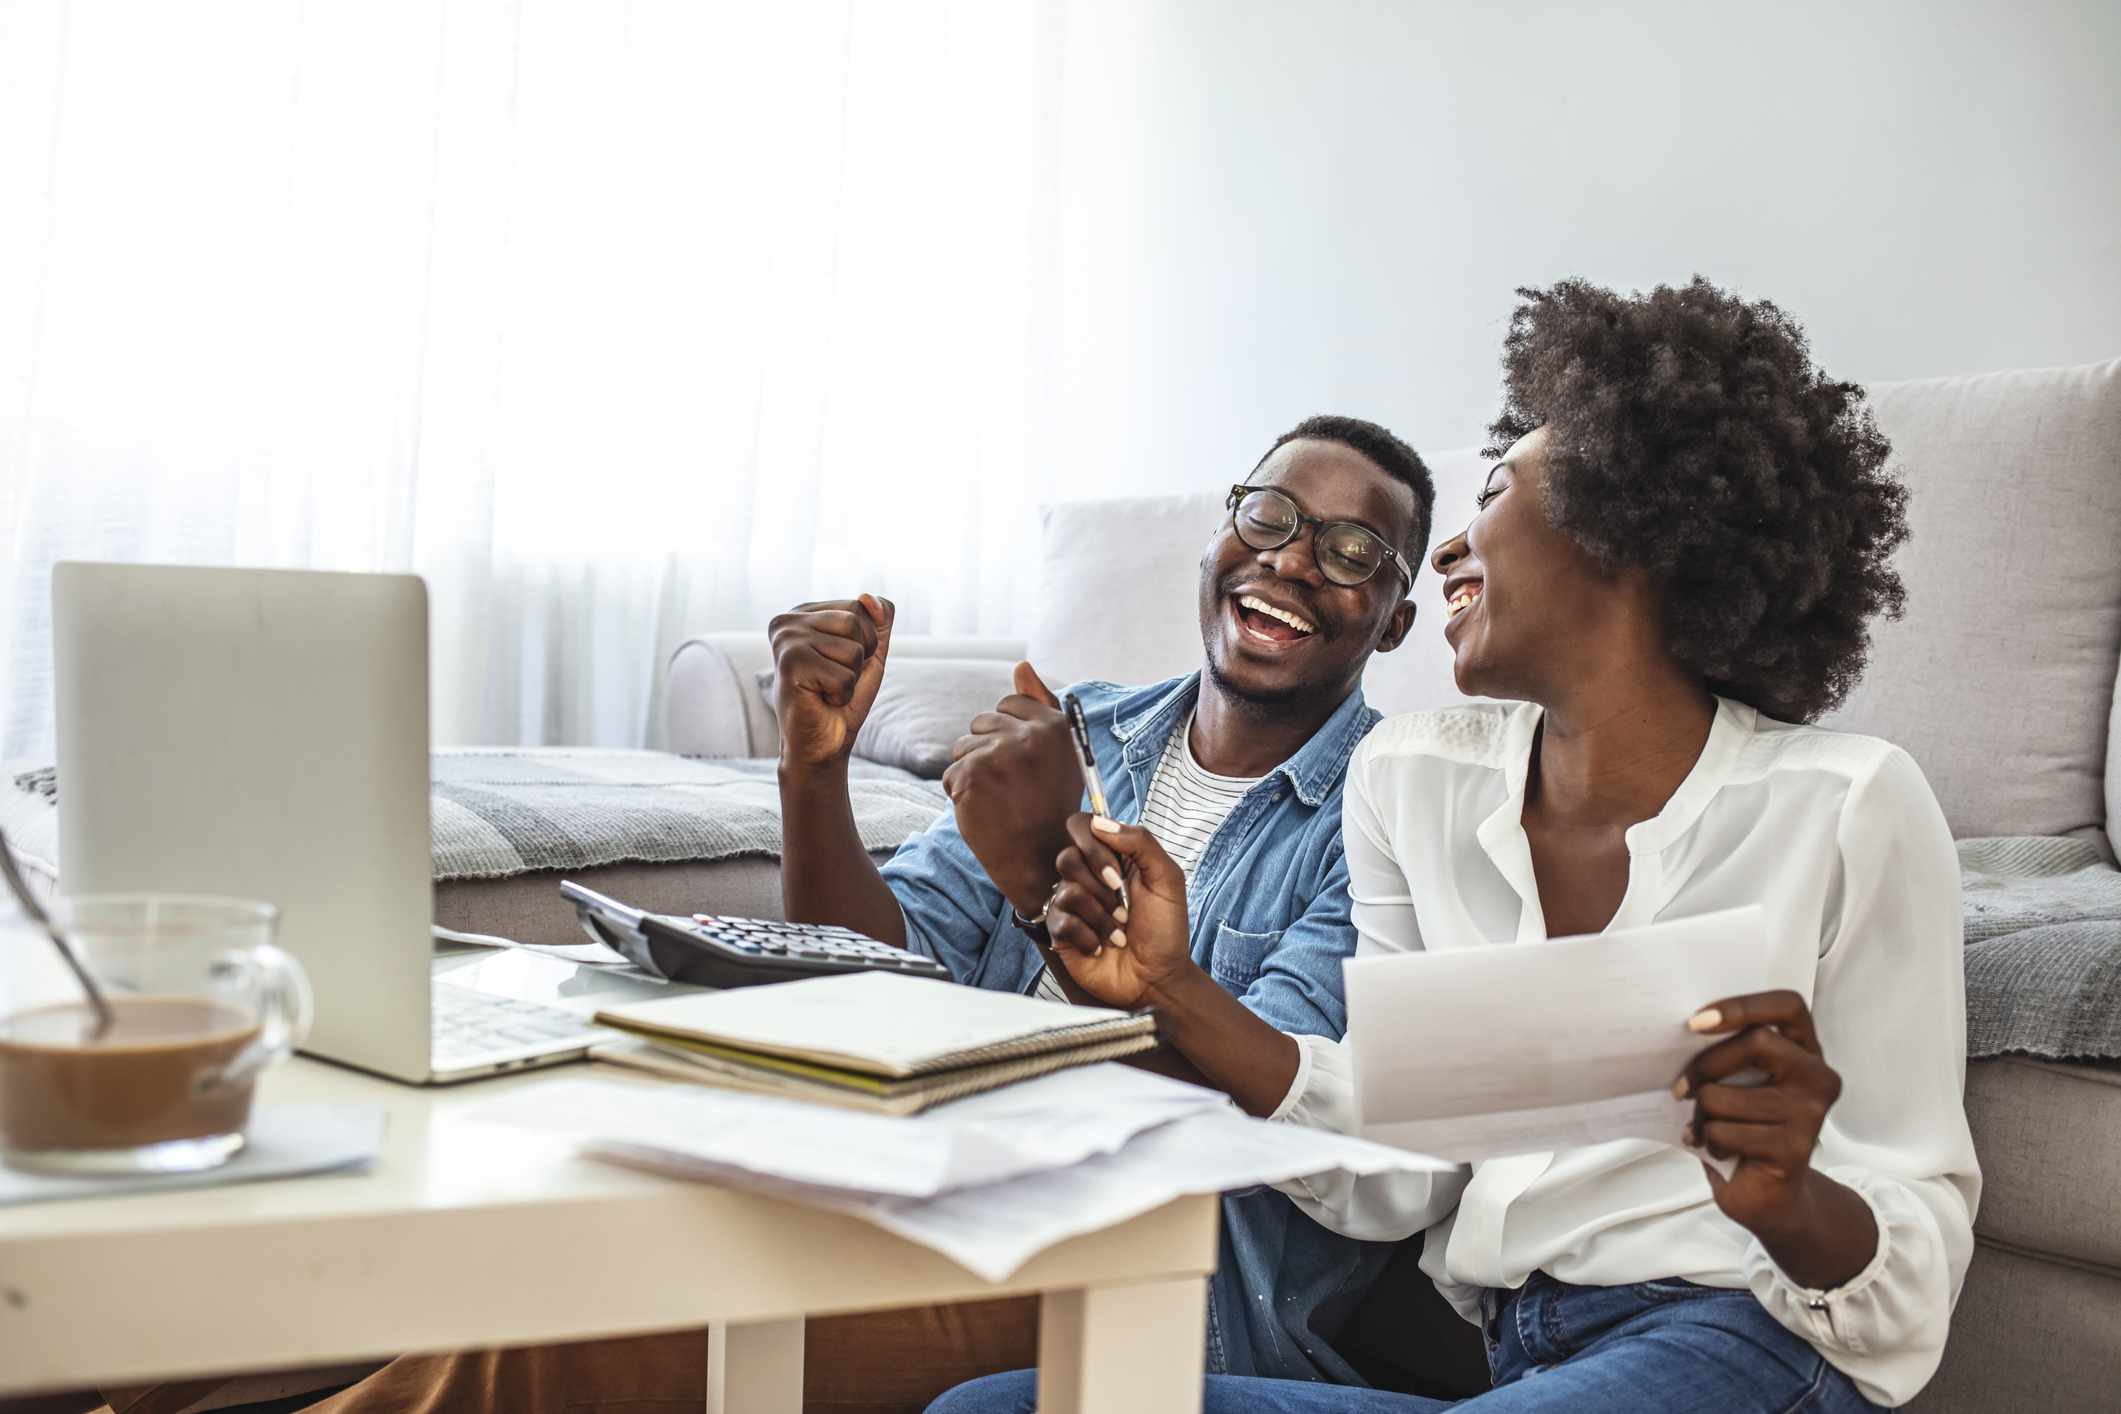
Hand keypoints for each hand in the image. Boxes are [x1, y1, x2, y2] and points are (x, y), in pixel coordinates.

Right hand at [767, 595, 893, 768]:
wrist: (822, 743)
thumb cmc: (843, 697)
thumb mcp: (870, 652)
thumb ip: (879, 619)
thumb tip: (868, 597)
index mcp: (805, 612)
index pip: (861, 606)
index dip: (866, 642)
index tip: (840, 662)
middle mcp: (788, 620)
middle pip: (857, 621)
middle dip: (860, 658)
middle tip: (834, 678)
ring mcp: (785, 640)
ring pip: (853, 649)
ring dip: (850, 678)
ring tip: (826, 689)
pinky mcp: (788, 664)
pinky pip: (844, 675)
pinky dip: (842, 694)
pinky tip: (820, 700)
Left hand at [940, 662, 1082, 914]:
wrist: (1040, 860)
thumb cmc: (1049, 806)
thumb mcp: (1057, 754)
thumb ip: (1040, 705)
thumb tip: (1020, 664)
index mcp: (1055, 726)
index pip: (1009, 704)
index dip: (1007, 733)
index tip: (1021, 764)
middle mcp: (1029, 735)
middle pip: (982, 722)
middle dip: (987, 751)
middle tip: (1010, 787)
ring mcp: (999, 754)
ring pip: (963, 748)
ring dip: (972, 773)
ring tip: (998, 800)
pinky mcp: (972, 776)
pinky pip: (951, 774)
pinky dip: (961, 796)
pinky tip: (985, 812)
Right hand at [1044, 813, 1195, 1009]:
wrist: (1158, 977)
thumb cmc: (1165, 930)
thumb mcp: (1167, 879)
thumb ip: (1141, 842)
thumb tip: (1100, 823)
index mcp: (1112, 858)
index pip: (1082, 827)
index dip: (1093, 845)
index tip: (1116, 871)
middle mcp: (1088, 877)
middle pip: (1067, 857)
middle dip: (1101, 887)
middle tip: (1124, 907)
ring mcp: (1072, 904)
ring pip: (1066, 890)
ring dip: (1101, 915)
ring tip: (1119, 931)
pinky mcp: (1061, 932)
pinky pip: (1061, 920)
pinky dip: (1089, 935)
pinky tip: (1102, 946)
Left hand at [1675, 990, 1866, 1262]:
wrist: (1769, 1196)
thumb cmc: (1745, 1127)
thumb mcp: (1741, 1082)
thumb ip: (1732, 1053)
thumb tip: (1684, 1029)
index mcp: (1806, 1051)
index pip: (1788, 1006)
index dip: (1743, 1006)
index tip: (1696, 1022)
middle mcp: (1819, 1077)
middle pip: (1756, 1043)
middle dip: (1706, 1065)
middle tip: (1681, 1088)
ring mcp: (1810, 1115)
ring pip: (1726, 1095)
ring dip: (1702, 1114)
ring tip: (1706, 1127)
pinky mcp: (1794, 1149)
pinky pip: (1726, 1132)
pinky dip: (1708, 1142)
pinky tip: (1717, 1150)